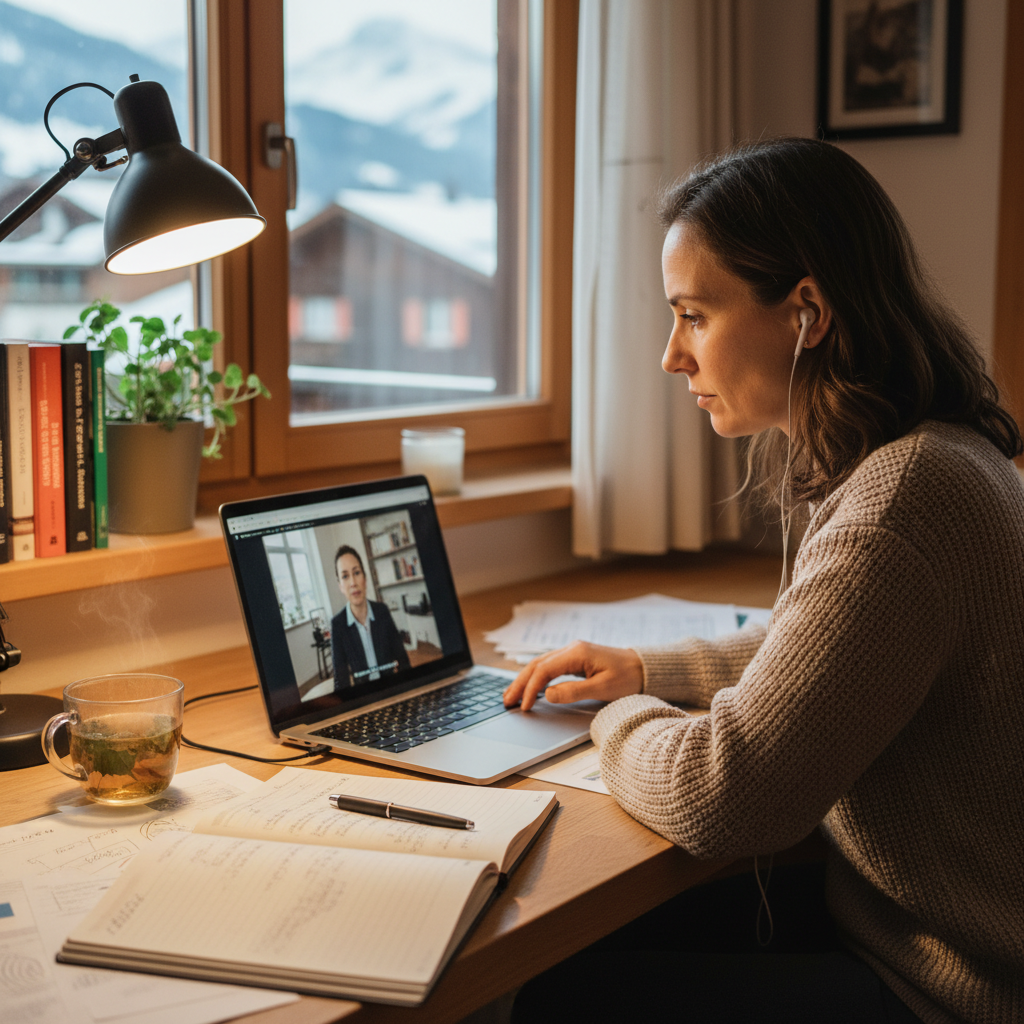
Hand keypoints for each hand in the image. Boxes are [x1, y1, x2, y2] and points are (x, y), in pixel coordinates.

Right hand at [502, 641, 643, 710]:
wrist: (644, 667)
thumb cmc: (628, 677)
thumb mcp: (603, 688)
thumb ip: (573, 691)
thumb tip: (548, 694)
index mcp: (576, 653)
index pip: (544, 670)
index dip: (530, 689)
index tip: (524, 706)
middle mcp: (571, 649)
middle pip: (536, 665)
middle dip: (519, 683)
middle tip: (506, 701)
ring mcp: (572, 652)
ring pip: (540, 664)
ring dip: (524, 679)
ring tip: (510, 695)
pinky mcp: (574, 658)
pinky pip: (549, 666)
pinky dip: (535, 677)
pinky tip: (528, 686)